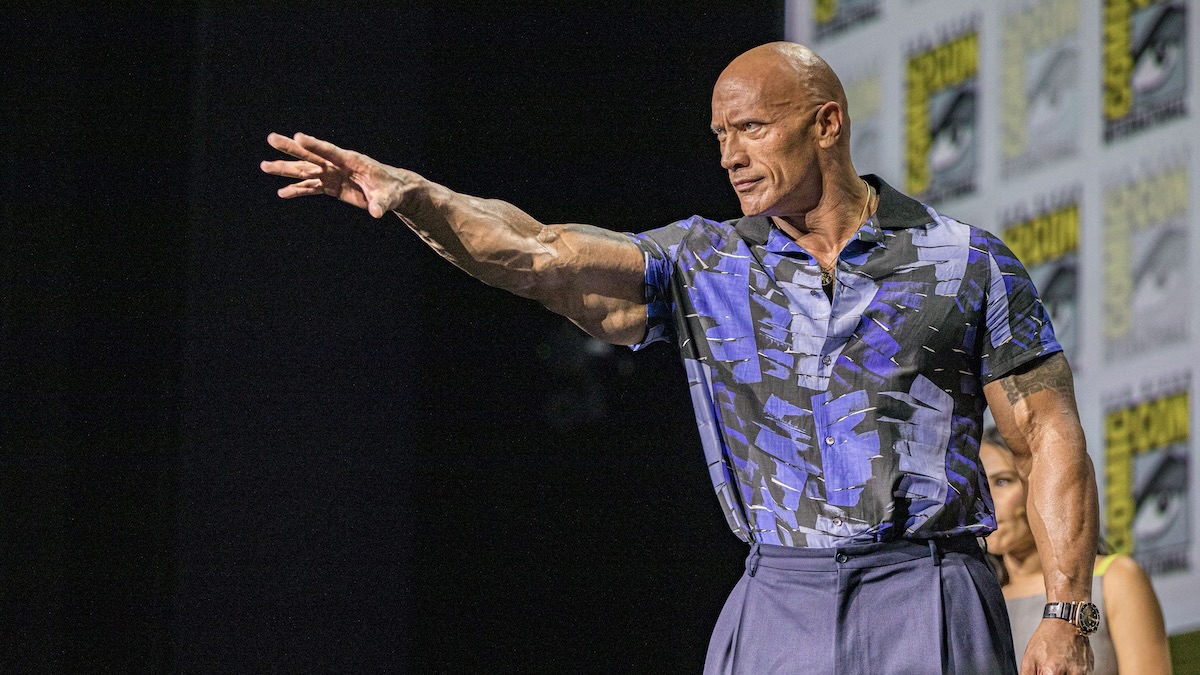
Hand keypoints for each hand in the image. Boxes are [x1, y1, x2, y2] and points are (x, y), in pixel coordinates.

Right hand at [260, 132, 407, 217]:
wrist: (393, 192)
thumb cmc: (393, 190)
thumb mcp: (389, 197)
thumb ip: (380, 203)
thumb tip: (376, 213)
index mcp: (352, 161)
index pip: (330, 151)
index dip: (314, 144)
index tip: (297, 136)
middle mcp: (338, 165)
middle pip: (311, 155)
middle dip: (291, 148)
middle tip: (271, 138)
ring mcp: (333, 175)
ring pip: (305, 171)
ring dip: (286, 169)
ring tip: (264, 166)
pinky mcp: (331, 187)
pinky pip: (311, 188)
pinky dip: (297, 190)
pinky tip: (282, 193)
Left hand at [1021, 619, 1093, 673]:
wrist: (1065, 623)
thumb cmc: (1046, 638)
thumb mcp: (1029, 658)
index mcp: (1053, 672)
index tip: (1042, 673)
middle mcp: (1071, 674)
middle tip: (1048, 670)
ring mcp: (1083, 672)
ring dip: (1063, 674)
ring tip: (1057, 666)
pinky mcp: (1089, 670)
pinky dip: (1071, 673)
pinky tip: (1066, 664)